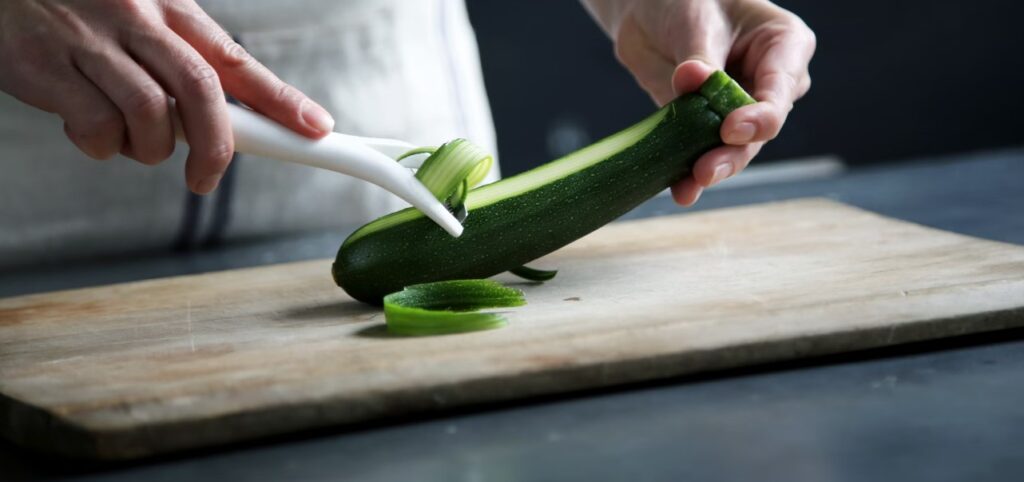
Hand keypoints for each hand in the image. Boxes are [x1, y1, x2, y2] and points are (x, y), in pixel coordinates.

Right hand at [0, 0, 334, 193]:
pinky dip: (101, 145)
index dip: (281, 99)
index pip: (236, 60)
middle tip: (205, 178)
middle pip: (203, 91)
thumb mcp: (136, 18)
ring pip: (151, 115)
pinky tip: (87, 129)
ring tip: (130, 140)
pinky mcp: (45, 67)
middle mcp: (134, 20)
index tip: (316, 128)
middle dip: (217, 146)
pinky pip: (96, 126)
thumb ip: (177, 61)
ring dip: (150, 148)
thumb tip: (227, 120)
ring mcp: (90, 42)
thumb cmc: (74, 8)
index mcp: (166, 8)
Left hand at [584, 0, 814, 204]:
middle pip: (760, 130)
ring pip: (734, 149)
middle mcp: (770, 85)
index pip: (780, 90)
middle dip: (733, 153)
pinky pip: (701, 152)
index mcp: (785, 47)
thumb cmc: (688, 0)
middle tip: (706, 169)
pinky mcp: (706, 127)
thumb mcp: (696, 19)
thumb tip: (692, 78)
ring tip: (689, 185)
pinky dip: (689, 172)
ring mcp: (740, 109)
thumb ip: (698, 55)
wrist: (650, 9)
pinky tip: (681, 190)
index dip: (759, 116)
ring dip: (712, 168)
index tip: (731, 129)